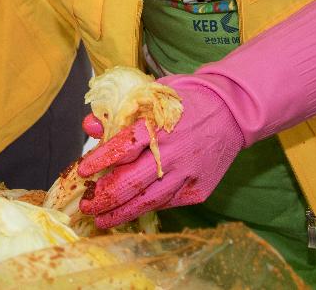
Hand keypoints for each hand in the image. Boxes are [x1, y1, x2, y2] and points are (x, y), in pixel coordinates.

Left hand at [77, 79, 244, 228]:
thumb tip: (90, 127)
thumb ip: (119, 113)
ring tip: (101, 220)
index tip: (82, 172)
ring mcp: (187, 174)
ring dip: (122, 212)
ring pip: (149, 200)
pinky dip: (146, 208)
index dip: (100, 161)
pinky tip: (130, 211)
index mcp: (158, 126)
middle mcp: (173, 153)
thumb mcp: (152, 95)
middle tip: (86, 205)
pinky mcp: (199, 190)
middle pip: (132, 182)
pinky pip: (167, 203)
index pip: (123, 147)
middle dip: (104, 197)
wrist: (232, 111)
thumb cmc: (185, 101)